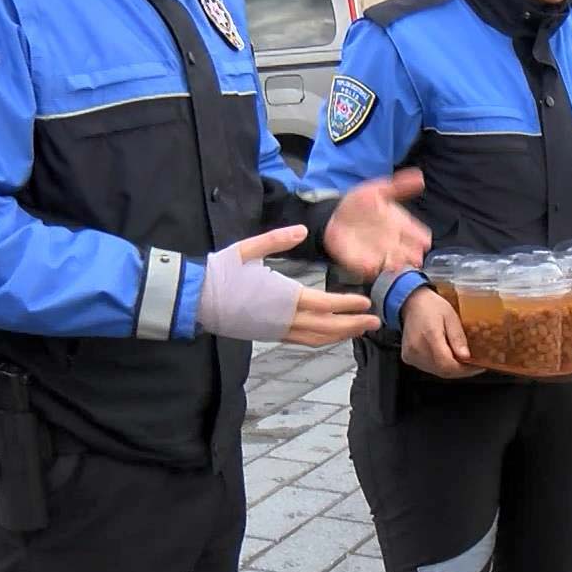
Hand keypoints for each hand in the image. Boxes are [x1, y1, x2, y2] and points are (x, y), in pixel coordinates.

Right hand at [211, 226, 379, 346]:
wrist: (195, 298)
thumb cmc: (221, 271)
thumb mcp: (248, 249)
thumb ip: (278, 239)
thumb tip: (302, 229)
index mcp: (282, 296)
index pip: (324, 304)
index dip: (347, 305)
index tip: (367, 303)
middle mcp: (283, 318)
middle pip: (326, 326)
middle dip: (353, 324)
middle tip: (375, 322)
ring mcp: (276, 330)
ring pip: (316, 338)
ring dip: (341, 335)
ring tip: (360, 330)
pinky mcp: (269, 335)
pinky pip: (302, 341)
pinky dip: (322, 340)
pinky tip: (332, 335)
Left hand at [323, 169, 430, 279]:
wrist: (334, 216)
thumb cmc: (359, 203)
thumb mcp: (378, 190)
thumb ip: (399, 186)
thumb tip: (419, 176)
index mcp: (399, 225)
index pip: (419, 235)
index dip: (422, 239)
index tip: (423, 241)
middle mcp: (392, 241)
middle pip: (410, 253)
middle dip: (412, 256)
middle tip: (412, 256)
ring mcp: (379, 253)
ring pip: (393, 263)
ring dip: (395, 264)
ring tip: (395, 262)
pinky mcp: (362, 261)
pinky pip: (370, 268)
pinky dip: (371, 268)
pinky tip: (372, 266)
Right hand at [400, 287, 482, 378]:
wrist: (411, 303)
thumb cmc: (431, 306)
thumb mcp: (451, 316)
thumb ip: (457, 337)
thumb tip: (466, 357)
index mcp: (430, 336)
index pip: (448, 364)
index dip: (465, 370)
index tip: (478, 367)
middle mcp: (417, 349)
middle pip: (443, 371)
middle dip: (461, 371)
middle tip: (473, 365)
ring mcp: (411, 355)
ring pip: (436, 372)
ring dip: (451, 369)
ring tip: (462, 362)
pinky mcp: (408, 358)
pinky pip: (428, 368)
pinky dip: (440, 366)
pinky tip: (448, 359)